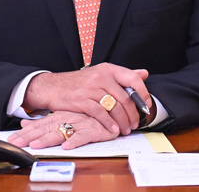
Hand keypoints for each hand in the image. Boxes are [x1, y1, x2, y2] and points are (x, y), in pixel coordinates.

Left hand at [7, 111, 118, 149]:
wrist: (109, 109)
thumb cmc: (85, 115)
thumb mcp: (62, 117)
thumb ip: (43, 122)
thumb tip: (24, 123)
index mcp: (58, 117)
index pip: (38, 126)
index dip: (24, 133)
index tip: (12, 141)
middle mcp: (67, 118)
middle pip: (45, 130)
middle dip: (30, 137)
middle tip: (17, 145)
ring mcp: (79, 123)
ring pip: (61, 132)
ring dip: (48, 139)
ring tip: (36, 146)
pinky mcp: (94, 129)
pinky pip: (83, 136)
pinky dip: (75, 140)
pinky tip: (67, 146)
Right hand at [21, 63, 152, 135]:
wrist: (52, 87)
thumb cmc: (79, 83)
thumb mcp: (101, 73)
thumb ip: (123, 75)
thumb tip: (144, 73)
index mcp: (108, 69)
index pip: (133, 78)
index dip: (143, 93)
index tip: (146, 106)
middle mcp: (101, 76)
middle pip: (125, 97)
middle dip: (133, 114)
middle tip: (135, 124)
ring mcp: (91, 88)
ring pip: (115, 107)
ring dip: (123, 121)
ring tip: (125, 129)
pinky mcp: (81, 100)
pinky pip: (100, 113)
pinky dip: (109, 123)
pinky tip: (113, 129)